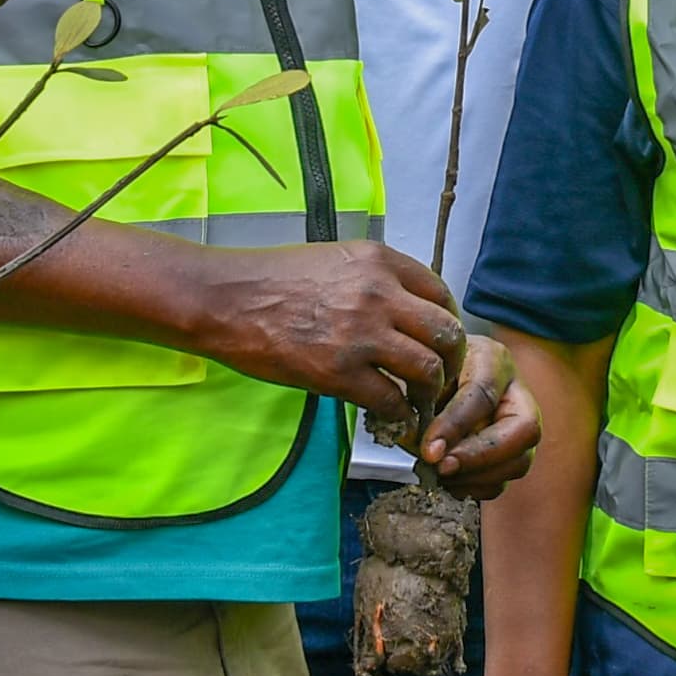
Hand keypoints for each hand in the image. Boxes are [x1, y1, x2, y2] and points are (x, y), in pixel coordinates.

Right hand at [192, 240, 464, 413]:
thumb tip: (404, 307)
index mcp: (380, 261)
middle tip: (440, 377)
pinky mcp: (339, 373)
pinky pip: (392, 400)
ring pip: (429, 369)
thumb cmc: (272, 279)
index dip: (446, 322)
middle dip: (450, 360)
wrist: (225, 300)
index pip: (441, 292)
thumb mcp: (335, 259)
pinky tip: (390, 415)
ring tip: (418, 400)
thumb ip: (375, 279)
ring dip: (430, 391)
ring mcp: (361, 335)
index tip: (439, 340)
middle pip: (446, 333)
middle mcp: (380, 294)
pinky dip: (398, 413)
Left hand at [411, 334, 541, 499]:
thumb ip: (424, 398)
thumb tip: (421, 442)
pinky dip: (474, 487)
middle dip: (480, 456)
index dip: (457, 425)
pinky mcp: (510, 457)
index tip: (429, 450)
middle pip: (523, 431)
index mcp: (495, 362)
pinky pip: (502, 482)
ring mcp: (521, 430)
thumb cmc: (431, 370)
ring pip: (518, 462)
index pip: (484, 394)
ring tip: (440, 474)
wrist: (441, 373)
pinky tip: (448, 481)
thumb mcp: (425, 372)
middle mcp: (518, 395)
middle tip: (441, 468)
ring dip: (476, 476)